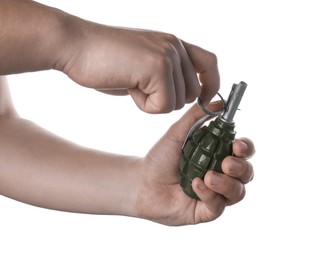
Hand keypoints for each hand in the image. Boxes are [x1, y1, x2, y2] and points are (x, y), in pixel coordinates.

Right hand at [58, 20, 218, 112]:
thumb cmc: (104, 59)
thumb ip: (164, 75)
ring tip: (131, 82)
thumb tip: (181, 96)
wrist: (76, 46)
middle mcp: (175, 46)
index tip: (204, 99)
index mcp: (173, 44)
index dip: (211, 84)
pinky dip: (144, 105)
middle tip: (141, 87)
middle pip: (191, 92)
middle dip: (168, 100)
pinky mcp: (158, 67)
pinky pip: (163, 106)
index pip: (209, 63)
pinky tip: (128, 86)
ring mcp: (168, 55)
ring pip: (177, 102)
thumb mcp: (142, 64)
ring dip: (153, 102)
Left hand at [134, 101, 254, 225]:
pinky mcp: (206, 211)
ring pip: (237, 192)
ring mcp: (215, 194)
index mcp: (217, 155)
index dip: (246, 148)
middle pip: (247, 173)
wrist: (141, 182)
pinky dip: (209, 195)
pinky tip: (194, 185)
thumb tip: (220, 103)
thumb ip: (197, 116)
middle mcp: (220, 175)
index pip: (243, 152)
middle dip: (241, 167)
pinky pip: (218, 206)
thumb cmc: (160, 158)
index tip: (238, 144)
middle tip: (226, 162)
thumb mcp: (177, 132)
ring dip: (226, 183)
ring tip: (208, 176)